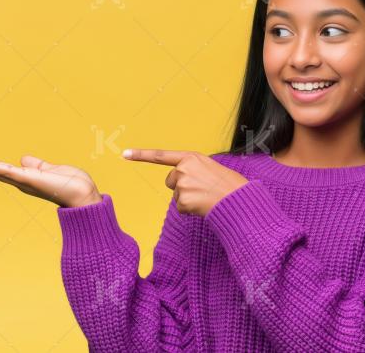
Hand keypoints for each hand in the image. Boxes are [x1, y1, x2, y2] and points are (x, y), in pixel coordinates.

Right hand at [0, 153, 101, 207]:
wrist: (83, 195)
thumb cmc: (73, 184)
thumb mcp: (52, 170)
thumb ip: (38, 165)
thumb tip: (24, 159)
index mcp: (27, 178)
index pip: (3, 169)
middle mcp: (21, 182)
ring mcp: (23, 181)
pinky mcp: (27, 179)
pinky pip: (6, 170)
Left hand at [123, 149, 248, 216]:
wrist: (240, 200)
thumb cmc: (230, 185)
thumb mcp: (212, 168)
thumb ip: (194, 170)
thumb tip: (181, 181)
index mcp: (191, 157)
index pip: (161, 156)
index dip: (141, 155)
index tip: (124, 154)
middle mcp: (184, 169)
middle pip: (171, 181)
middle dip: (182, 187)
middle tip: (202, 190)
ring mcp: (182, 185)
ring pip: (177, 196)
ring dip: (189, 200)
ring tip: (207, 198)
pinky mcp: (183, 201)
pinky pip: (181, 209)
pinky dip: (191, 211)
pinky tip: (204, 206)